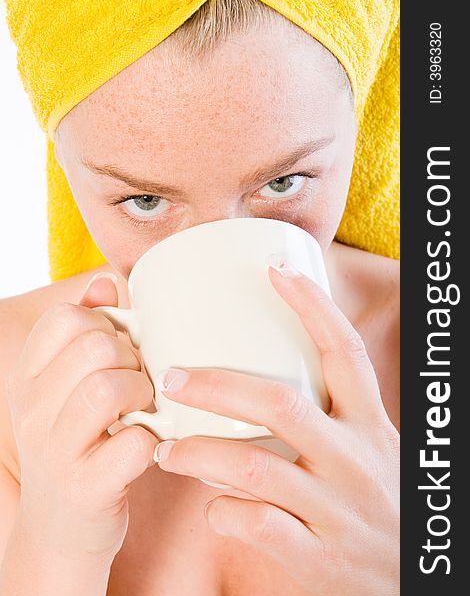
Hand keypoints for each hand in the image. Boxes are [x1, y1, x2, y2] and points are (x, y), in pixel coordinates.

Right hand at [5, 273, 157, 566]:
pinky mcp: (86, 489)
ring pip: (109, 388)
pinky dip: (153, 440)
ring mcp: (56, 452)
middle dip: (134, 358)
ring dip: (144, 394)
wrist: (62, 533)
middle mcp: (33, 411)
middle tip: (140, 384)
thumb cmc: (79, 447)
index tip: (120, 351)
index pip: (66, 318)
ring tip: (145, 410)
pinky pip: (134, 443)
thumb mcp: (68, 391)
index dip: (107, 325)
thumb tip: (106, 281)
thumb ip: (85, 336)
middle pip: (96, 346)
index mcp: (31, 379)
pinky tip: (149, 444)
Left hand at [152, 259, 399, 595]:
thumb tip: (260, 377)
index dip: (311, 305)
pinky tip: (212, 507)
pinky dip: (222, 512)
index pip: (344, 352)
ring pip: (254, 469)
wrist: (415, 579)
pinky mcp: (320, 558)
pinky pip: (256, 526)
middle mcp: (355, 459)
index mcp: (370, 424)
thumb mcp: (368, 447)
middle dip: (216, 386)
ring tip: (165, 449)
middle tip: (170, 377)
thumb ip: (329, 415)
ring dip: (198, 454)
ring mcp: (337, 509)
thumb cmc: (375, 498)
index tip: (275, 270)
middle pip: (279, 405)